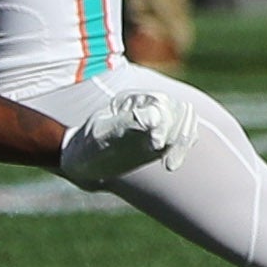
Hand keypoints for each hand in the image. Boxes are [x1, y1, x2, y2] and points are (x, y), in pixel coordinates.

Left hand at [54, 83, 193, 188]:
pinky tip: (172, 164)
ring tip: (170, 165)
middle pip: (180, 110)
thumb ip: (126, 124)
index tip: (156, 145)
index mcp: (132, 100)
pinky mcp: (162, 137)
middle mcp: (148, 107)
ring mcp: (157, 121)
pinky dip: (182, 148)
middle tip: (164, 157)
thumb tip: (154, 118)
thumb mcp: (100, 135)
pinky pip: (183, 136)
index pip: (162, 103)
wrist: (81, 163)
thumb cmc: (85, 148)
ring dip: (183, 142)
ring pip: (185, 122)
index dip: (165, 122)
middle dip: (178, 133)